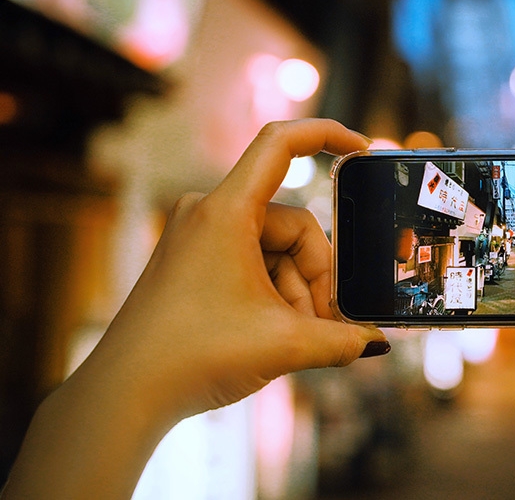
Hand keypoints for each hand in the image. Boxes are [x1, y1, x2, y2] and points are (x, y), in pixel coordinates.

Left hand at [98, 119, 389, 418]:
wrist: (124, 395)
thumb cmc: (193, 357)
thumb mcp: (284, 345)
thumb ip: (341, 340)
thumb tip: (375, 342)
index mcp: (227, 212)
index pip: (280, 143)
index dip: (327, 134)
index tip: (363, 148)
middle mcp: (209, 214)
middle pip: (294, 226)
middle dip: (317, 276)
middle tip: (327, 324)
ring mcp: (199, 239)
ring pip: (277, 252)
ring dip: (297, 294)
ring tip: (298, 339)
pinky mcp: (194, 263)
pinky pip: (253, 265)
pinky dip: (274, 296)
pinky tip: (278, 335)